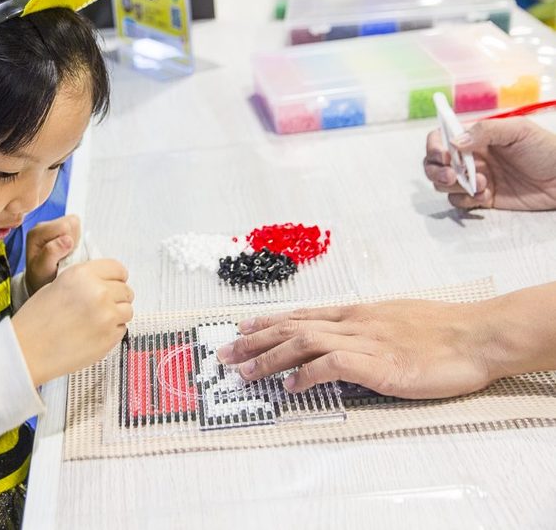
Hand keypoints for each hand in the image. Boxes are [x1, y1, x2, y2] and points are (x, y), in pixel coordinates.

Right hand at [12, 259, 133, 385]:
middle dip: (116, 297)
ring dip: (116, 315)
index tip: (112, 284)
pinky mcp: (110, 338)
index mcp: (83, 274)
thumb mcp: (57, 285)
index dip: (116, 277)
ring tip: (96, 321)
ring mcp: (107, 316)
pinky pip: (122, 329)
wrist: (28, 350)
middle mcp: (99, 292)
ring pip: (127, 310)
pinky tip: (92, 334)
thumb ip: (84, 281)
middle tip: (100, 307)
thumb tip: (105, 283)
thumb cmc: (36, 319)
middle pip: (126, 290)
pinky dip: (112, 331)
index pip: (118, 268)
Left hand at [24, 214, 80, 293]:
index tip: (64, 256)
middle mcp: (43, 226)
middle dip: (74, 240)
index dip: (70, 241)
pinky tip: (67, 252)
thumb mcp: (43, 269)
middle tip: (65, 256)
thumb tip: (67, 239)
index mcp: (37, 232)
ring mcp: (52, 226)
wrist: (40, 282)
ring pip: (76, 224)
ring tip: (65, 255)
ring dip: (75, 241)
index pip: (65, 226)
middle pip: (72, 222)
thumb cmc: (40, 277)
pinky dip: (76, 241)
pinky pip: (77, 229)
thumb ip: (51, 253)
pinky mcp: (59, 229)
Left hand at [216, 300, 500, 398]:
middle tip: (226, 354)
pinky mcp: (378, 363)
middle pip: (292, 326)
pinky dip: (306, 375)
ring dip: (269, 358)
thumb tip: (344, 341)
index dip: (269, 323)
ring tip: (244, 372)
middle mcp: (354, 323)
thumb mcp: (396, 321)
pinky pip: (332, 365)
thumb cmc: (443, 329)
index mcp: (358, 313)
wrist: (477, 334)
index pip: (302, 315)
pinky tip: (290, 387)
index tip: (242, 329)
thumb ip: (367, 329)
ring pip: (303, 342)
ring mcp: (365, 341)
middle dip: (255, 341)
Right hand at [424, 118, 555, 209]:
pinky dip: (467, 200)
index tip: (444, 156)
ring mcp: (474, 178)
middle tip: (451, 175)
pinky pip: (459, 201)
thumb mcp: (518, 130)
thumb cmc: (546, 149)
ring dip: (455, 185)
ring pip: (442, 184)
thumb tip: (455, 142)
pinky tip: (486, 195)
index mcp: (475, 137)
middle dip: (436, 171)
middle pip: (433, 164)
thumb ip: (485, 131)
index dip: (435, 147)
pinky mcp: (481, 197)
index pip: (441, 138)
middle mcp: (470, 157)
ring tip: (482, 183)